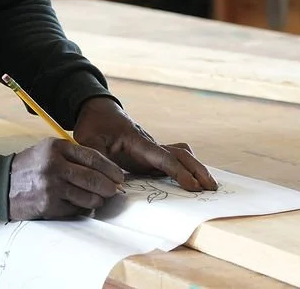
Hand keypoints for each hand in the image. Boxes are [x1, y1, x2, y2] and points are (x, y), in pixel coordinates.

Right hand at [8, 138, 125, 219]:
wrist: (2, 184)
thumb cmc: (30, 166)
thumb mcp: (48, 151)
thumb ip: (73, 156)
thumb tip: (105, 171)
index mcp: (56, 148)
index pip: (93, 158)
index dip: (110, 169)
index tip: (119, 176)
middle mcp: (54, 165)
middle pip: (94, 179)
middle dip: (109, 187)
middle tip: (114, 191)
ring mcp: (51, 186)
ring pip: (88, 197)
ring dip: (97, 201)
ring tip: (98, 199)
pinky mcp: (49, 205)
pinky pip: (76, 209)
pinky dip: (82, 208)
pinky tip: (80, 204)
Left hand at [73, 97, 218, 191]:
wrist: (99, 111)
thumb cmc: (94, 125)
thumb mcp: (88, 140)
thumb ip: (97, 158)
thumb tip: (110, 180)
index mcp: (137, 141)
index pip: (162, 157)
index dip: (178, 172)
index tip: (192, 185)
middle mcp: (150, 144)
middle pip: (180, 155)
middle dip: (197, 170)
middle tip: (211, 188)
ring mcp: (152, 148)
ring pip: (180, 156)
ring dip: (196, 168)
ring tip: (209, 186)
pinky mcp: (151, 154)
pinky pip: (174, 159)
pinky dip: (187, 167)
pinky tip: (195, 179)